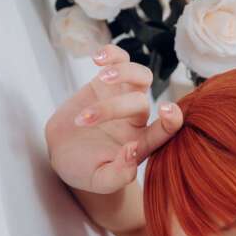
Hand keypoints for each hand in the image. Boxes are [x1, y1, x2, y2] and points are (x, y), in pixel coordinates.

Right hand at [45, 44, 183, 193]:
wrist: (62, 154)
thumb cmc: (84, 171)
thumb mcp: (99, 181)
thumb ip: (118, 174)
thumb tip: (132, 152)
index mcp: (142, 144)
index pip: (166, 130)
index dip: (172, 120)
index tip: (167, 110)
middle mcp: (137, 119)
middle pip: (140, 102)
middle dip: (112, 108)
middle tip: (84, 120)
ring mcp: (123, 97)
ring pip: (140, 75)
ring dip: (125, 72)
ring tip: (102, 75)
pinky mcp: (106, 83)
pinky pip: (118, 60)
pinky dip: (112, 54)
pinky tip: (97, 57)